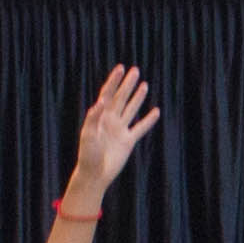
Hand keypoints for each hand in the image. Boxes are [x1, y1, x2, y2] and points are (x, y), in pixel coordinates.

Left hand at [68, 64, 158, 206]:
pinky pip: (141, 128)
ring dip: (137, 97)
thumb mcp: (88, 134)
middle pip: (121, 98)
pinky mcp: (128, 141)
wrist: (95, 174)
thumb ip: (93, 118)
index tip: (120, 68)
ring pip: (131, 109)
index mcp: (100, 116)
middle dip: (127, 84)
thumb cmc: (88, 154)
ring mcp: (120, 130)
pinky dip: (149, 120)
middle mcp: (110, 120)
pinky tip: (156, 111)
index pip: (107, 94)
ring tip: (144, 84)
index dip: (114, 81)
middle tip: (135, 71)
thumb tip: (101, 101)